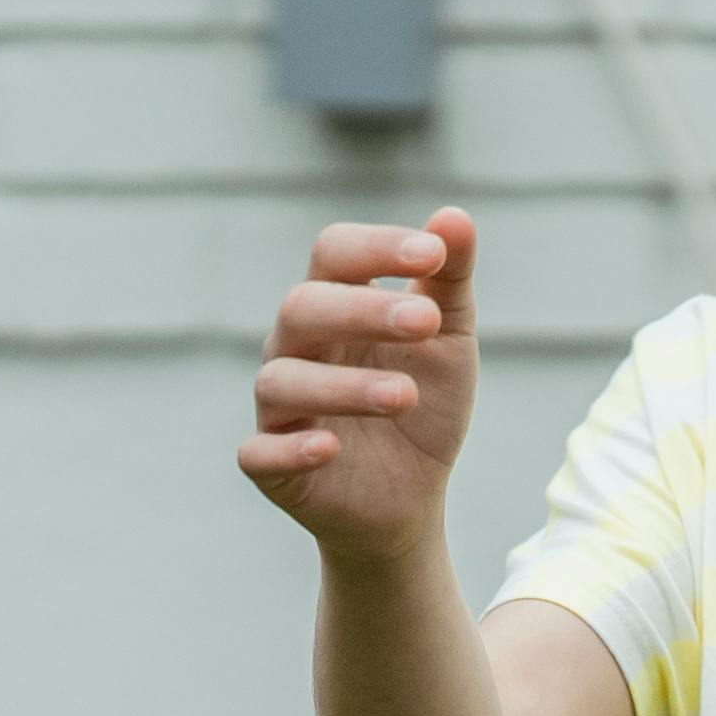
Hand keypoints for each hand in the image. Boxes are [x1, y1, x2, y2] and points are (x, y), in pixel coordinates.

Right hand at [243, 207, 480, 562]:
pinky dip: (292, 449)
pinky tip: (331, 446)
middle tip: (425, 323)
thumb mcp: (448, 341)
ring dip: (343, 385)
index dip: (377, 247)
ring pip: (281, 380)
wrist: (411, 497)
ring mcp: (277, 407)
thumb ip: (450, 282)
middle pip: (301, 307)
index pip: (334, 253)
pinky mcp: (269, 466)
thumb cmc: (423, 404)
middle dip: (362, 311)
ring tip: (405, 397)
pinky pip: (260, 452)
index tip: (434, 255)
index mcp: (336, 304)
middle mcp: (295, 347)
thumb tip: (454, 218)